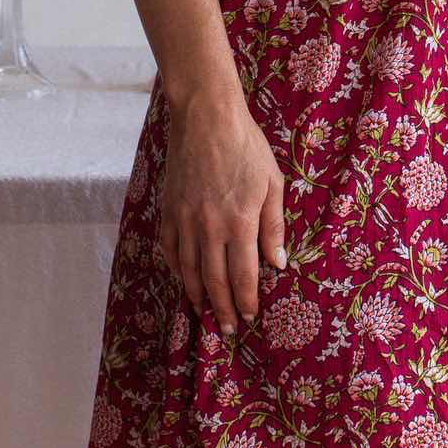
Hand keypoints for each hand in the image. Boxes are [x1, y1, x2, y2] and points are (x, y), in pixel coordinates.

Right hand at [158, 86, 286, 332]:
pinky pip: (171, 250)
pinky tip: (184, 280)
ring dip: (198, 297)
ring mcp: (185, 220)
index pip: (242, 276)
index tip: (251, 317)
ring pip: (189, 271)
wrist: (205, 118)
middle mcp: (209, 228)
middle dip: (223, 309)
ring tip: (205, 314)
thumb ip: (274, 226)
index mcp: (239, 222)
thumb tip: (278, 263)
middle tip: (229, 329)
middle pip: (214, 281)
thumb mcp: (272, 183)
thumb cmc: (246, 146)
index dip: (246, 300)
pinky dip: (177, 270)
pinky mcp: (169, 210)